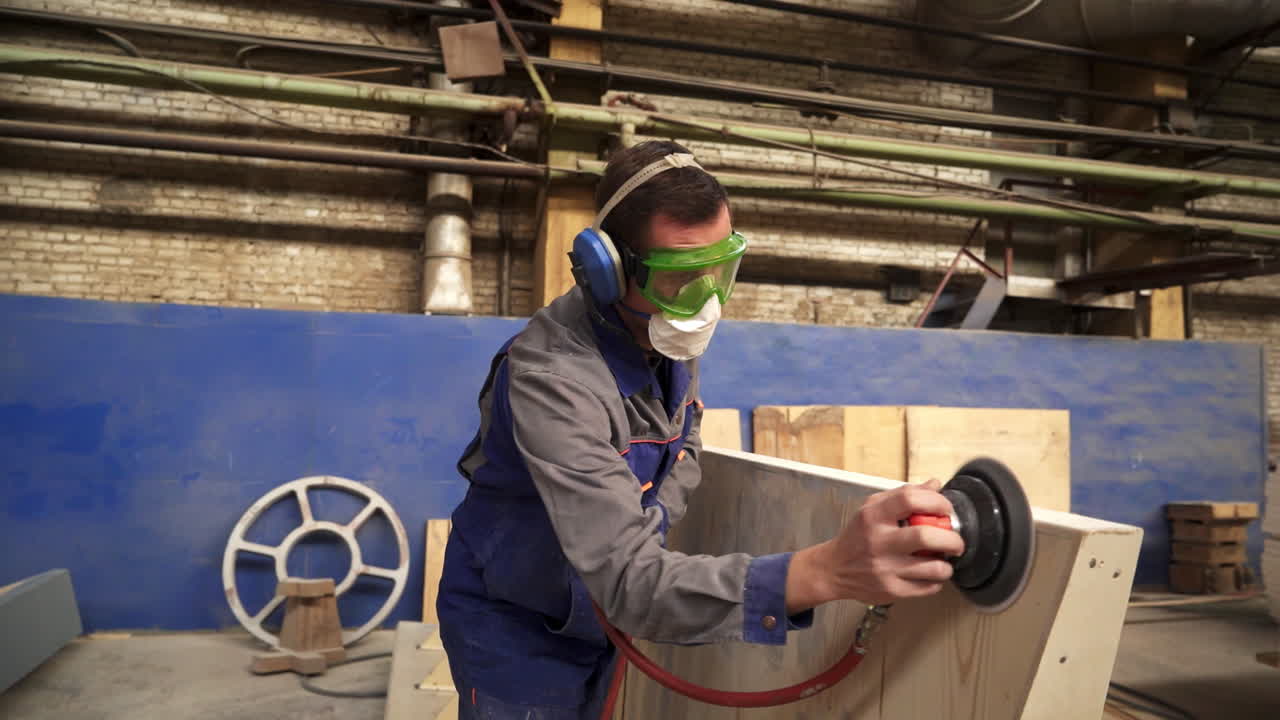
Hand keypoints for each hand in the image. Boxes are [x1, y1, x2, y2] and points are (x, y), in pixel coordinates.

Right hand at [786, 479, 964, 611]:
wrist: (834, 569)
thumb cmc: (858, 536)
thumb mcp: (872, 508)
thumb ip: (903, 494)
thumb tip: (935, 485)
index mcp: (874, 516)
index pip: (910, 499)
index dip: (936, 501)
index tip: (946, 509)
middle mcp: (878, 542)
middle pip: (925, 537)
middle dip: (952, 539)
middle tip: (956, 541)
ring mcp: (885, 568)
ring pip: (933, 568)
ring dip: (947, 564)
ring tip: (943, 560)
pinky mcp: (891, 590)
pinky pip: (928, 587)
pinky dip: (936, 580)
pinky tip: (929, 574)